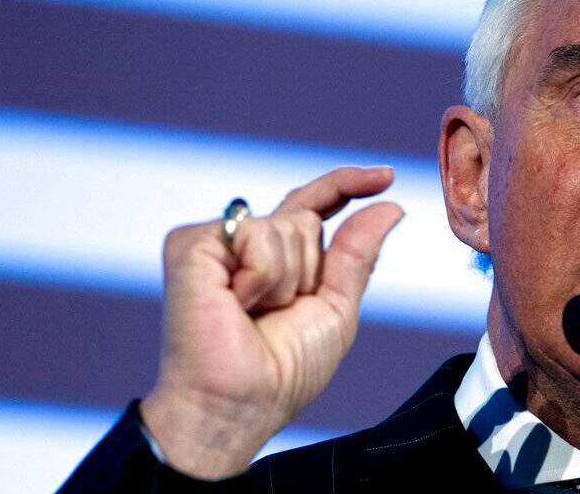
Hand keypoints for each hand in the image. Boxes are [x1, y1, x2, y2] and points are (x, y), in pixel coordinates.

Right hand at [140, 166, 402, 478]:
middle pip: (306, 217)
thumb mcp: (337, 307)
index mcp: (275, 256)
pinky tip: (236, 305)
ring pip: (286, 226)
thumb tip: (390, 206)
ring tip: (253, 314)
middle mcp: (244, 243)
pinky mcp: (190, 244)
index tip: (386, 176)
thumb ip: (357, 253)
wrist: (239, 404)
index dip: (348, 185)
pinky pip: (257, 234)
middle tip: (278, 313)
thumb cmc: (283, 370)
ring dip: (287, 281)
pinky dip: (263, 276)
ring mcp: (215, 241)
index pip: (313, 205)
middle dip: (311, 270)